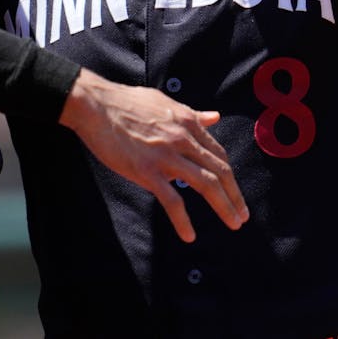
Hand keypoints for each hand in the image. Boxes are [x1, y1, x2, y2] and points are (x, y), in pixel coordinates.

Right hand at [58, 68, 247, 241]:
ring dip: (224, 207)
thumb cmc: (126, 102)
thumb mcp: (165, 103)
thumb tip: (215, 117)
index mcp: (188, 123)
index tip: (235, 192)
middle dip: (235, 196)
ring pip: (206, 185)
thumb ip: (192, 114)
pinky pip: (172, 200)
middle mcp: (183, 139)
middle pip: (219, 171)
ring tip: (233, 224)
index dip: (230, 175)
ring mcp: (166, 156)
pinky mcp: (147, 171)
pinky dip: (183, 221)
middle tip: (242, 216)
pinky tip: (189, 236)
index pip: (218, 153)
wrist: (95, 105)